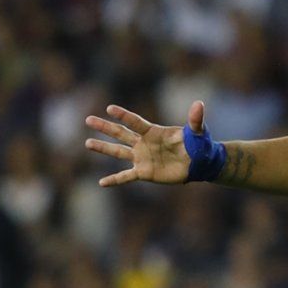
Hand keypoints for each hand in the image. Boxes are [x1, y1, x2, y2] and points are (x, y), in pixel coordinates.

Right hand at [85, 101, 204, 185]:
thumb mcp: (197, 132)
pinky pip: (126, 176)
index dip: (124, 116)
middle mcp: (144, 143)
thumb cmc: (198, 145)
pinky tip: (101, 183)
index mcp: (154, 132)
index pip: (135, 122)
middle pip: (121, 134)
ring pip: (118, 152)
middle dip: (105, 127)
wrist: (199, 163)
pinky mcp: (144, 172)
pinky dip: (114, 180)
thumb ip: (195, 120)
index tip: (109, 108)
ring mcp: (142, 157)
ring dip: (103, 148)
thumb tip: (199, 104)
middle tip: (88, 119)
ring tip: (88, 143)